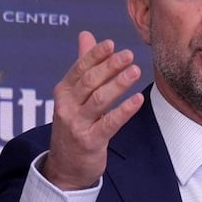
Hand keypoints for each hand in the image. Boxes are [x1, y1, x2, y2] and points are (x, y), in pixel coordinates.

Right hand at [41, 30, 143, 190]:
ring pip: (99, 99)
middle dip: (110, 66)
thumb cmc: (74, 126)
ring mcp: (77, 124)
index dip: (96, 55)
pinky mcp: (90, 141)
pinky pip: (109, 123)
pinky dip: (124, 110)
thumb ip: (82, 66)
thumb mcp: (74, 96)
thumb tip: (86, 34)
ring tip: (135, 71)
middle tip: (129, 55)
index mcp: (63, 92)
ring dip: (118, 84)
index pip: (79, 68)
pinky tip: (138, 100)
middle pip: (90, 81)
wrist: (65, 167)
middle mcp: (67, 106)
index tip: (112, 44)